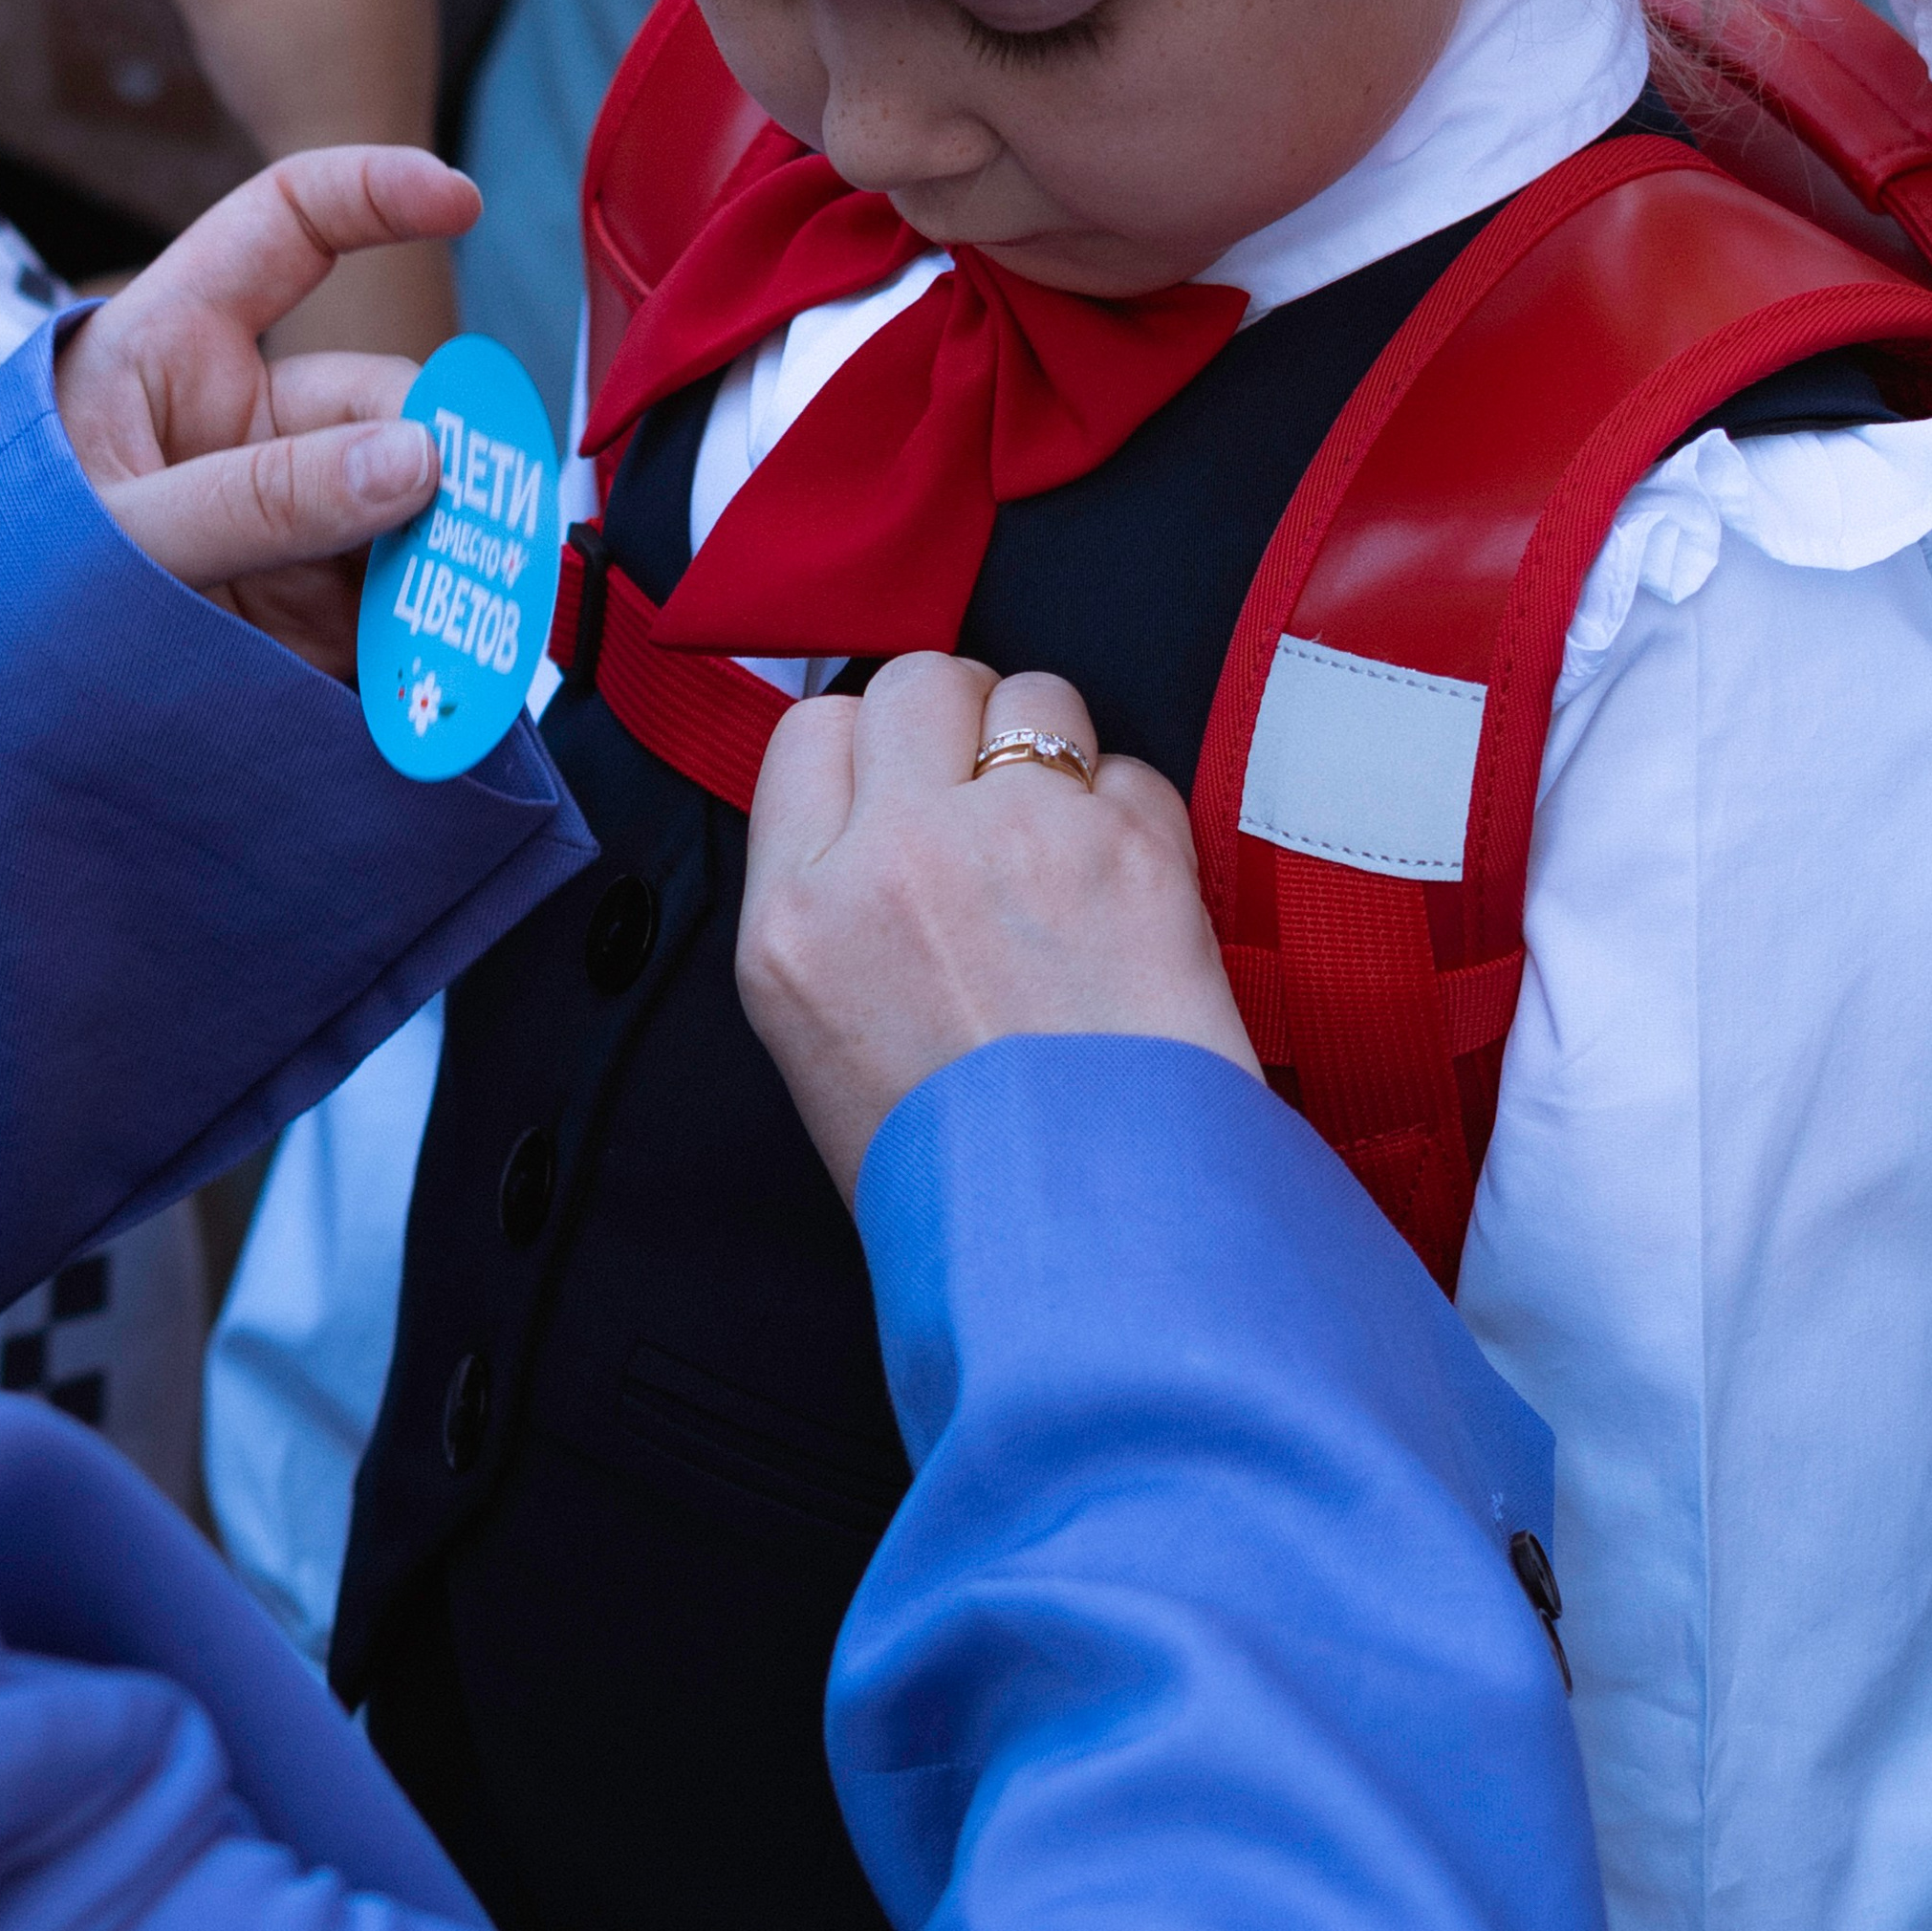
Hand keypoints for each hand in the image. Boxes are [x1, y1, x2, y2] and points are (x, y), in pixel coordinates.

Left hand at [56, 147, 482, 675]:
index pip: (288, 226)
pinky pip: (408, 588)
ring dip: (447, 541)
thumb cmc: (16, 574)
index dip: (375, 195)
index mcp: (177, 346)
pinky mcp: (323, 594)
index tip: (461, 202)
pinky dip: (438, 617)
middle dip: (431, 446)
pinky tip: (451, 647)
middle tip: (455, 511)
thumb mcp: (117, 528)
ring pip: (415, 493)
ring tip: (463, 593)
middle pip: (383, 394)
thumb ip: (258, 497)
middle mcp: (251, 414)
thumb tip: (418, 460)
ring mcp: (296, 505)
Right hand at [737, 656, 1258, 1201]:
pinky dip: (1139, 819)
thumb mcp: (824, 1043)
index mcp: (793, 918)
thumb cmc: (967, 1175)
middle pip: (918, 680)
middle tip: (1000, 794)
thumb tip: (887, 815)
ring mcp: (1011, 839)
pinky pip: (1132, 770)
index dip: (873, 744)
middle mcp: (889, 859)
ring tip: (1072, 844)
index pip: (811, 730)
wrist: (1093, 1250)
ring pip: (1033, 694)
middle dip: (963, 718)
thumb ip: (838, 908)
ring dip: (1058, 748)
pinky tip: (1132, 904)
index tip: (912, 777)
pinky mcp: (1124, 846)